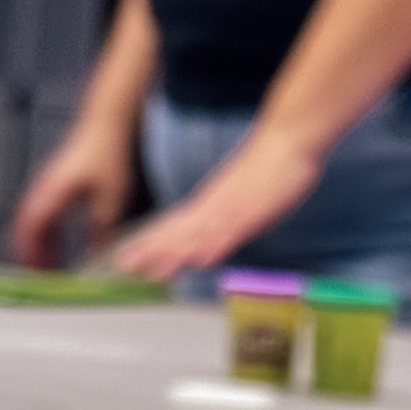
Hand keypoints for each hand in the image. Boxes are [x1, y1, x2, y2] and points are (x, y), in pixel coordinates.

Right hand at [12, 125, 134, 269]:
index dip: (29, 249)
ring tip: (45, 270)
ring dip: (37, 247)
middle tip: (36, 280)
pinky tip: (56, 251)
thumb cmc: (106, 155)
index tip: (32, 270)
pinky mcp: (53, 188)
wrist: (103, 125)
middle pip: (26, 228)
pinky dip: (46, 236)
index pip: (32, 225)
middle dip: (29, 254)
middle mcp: (44, 190)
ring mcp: (46, 188)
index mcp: (54, 191)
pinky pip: (43, 217)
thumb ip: (102, 228)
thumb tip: (97, 256)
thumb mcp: (111, 198)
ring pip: (32, 224)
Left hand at [116, 124, 323, 278]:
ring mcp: (231, 210)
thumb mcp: (244, 193)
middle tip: (122, 266)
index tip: (128, 256)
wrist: (287, 139)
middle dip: (150, 250)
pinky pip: (230, 233)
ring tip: (149, 270)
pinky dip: (214, 248)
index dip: (150, 242)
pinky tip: (201, 262)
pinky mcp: (250, 213)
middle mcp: (215, 207)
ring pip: (196, 236)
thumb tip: (216, 228)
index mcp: (211, 203)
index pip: (174, 225)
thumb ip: (228, 212)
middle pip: (177, 232)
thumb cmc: (271, 165)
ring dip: (173, 254)